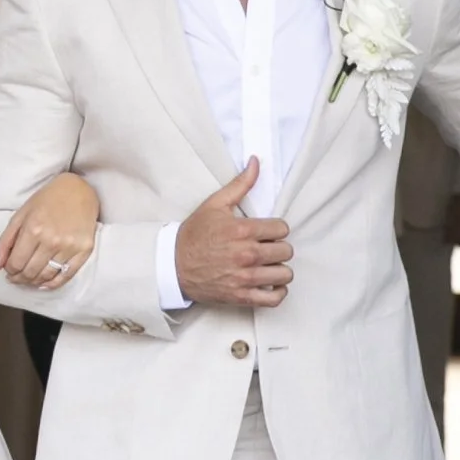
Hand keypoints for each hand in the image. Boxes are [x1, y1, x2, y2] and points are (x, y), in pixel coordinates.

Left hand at [0, 170, 100, 290]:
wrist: (78, 190)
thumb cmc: (47, 200)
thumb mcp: (21, 215)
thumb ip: (5, 242)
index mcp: (33, 229)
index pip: (15, 263)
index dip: (9, 271)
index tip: (9, 270)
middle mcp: (51, 240)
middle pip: (30, 272)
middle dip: (19, 278)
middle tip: (16, 277)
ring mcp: (69, 247)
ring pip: (46, 276)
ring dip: (34, 281)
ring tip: (29, 279)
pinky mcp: (84, 250)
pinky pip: (66, 275)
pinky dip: (53, 284)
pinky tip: (44, 283)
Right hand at [175, 162, 292, 309]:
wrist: (173, 265)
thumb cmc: (194, 235)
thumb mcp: (215, 204)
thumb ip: (240, 184)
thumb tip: (256, 162)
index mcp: (242, 230)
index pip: (282, 229)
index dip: (275, 229)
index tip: (265, 232)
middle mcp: (247, 255)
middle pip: (286, 251)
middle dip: (277, 247)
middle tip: (265, 247)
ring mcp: (245, 278)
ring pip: (285, 274)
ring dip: (279, 269)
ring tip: (267, 265)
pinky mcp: (242, 296)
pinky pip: (274, 298)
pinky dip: (277, 291)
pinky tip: (270, 283)